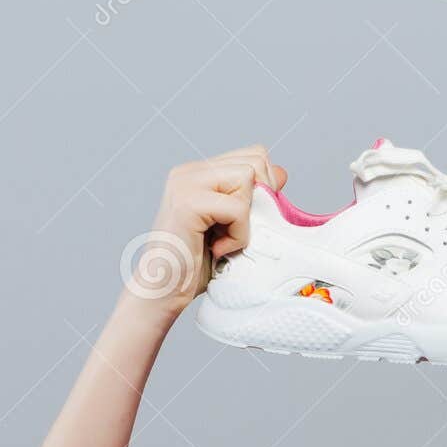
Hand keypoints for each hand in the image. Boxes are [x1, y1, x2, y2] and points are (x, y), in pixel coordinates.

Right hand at [121, 144, 287, 318]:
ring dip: (247, 218)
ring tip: (225, 239)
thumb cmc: (198, 262)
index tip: (249, 219)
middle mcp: (190, 172)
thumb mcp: (235, 224)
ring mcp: (185, 184)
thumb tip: (280, 172)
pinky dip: (238, 235)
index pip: (254, 155)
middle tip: (237, 229)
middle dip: (260, 198)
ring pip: (247, 178)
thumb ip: (253, 196)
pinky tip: (218, 249)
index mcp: (200, 172)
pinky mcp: (187, 203)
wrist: (165, 290)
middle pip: (255, 161)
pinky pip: (237, 208)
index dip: (266, 186)